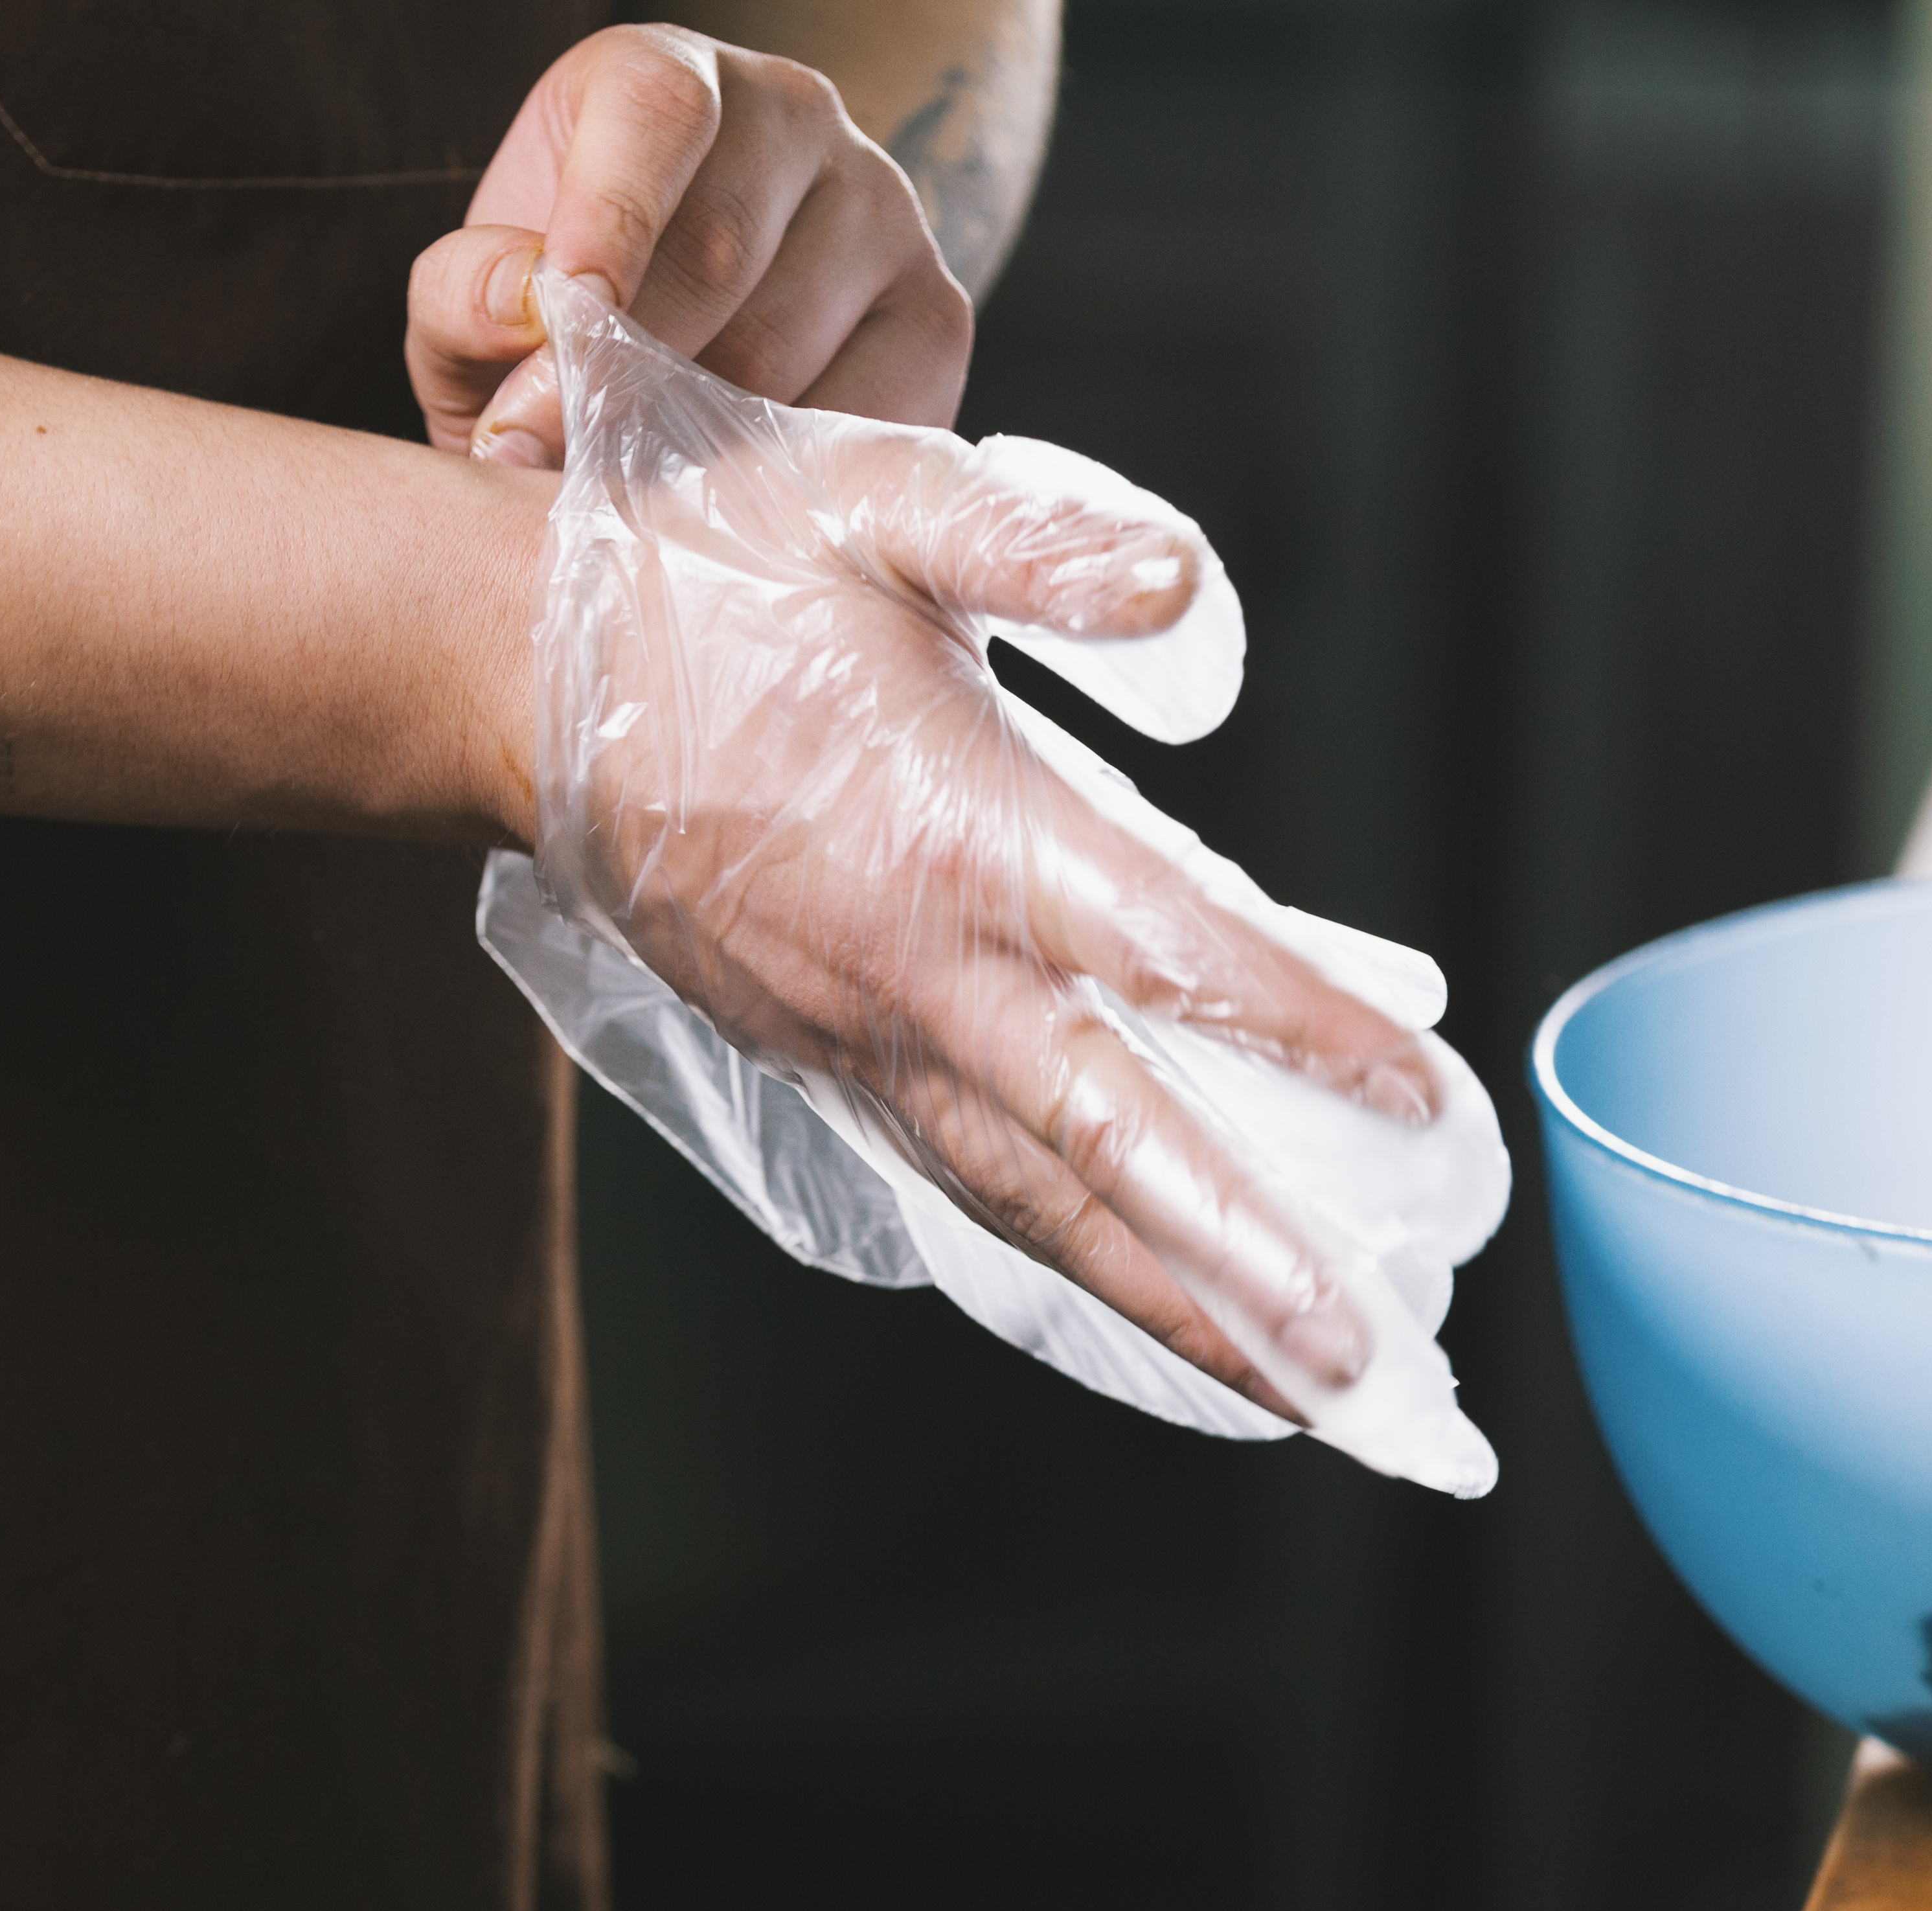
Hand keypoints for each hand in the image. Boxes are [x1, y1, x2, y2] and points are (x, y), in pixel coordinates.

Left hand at [407, 23, 972, 459]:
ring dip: (699, 446)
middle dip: (632, 378)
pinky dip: (790, 486)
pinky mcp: (935, 319)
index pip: (658, 112)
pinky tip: (733, 513)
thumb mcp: (481, 298)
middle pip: (725, 252)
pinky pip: (868, 420)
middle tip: (561, 465)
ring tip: (636, 499)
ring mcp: (886, 216)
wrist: (682, 350)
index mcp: (673, 79)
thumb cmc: (568, 317)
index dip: (611, 215)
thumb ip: (466, 294)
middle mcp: (798, 120)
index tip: (567, 320)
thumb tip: (522, 310)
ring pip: (790, 352)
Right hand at [530, 279, 1441, 1415]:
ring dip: (1171, 1300)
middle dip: (1243, 1262)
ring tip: (1297, 1387)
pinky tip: (1147, 1299)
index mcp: (961, 835)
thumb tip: (1181, 582)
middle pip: (1111, 1146)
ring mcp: (867, 1036)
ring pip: (1040, 1201)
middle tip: (1367, 1365)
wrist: (511, 673)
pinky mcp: (827, 1062)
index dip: (1303, 1030)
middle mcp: (922, 972)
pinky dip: (1068, 1258)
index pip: (1168, 956)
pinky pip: (970, 1184)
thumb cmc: (699, 579)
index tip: (1420, 1101)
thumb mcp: (870, 502)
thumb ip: (1034, 544)